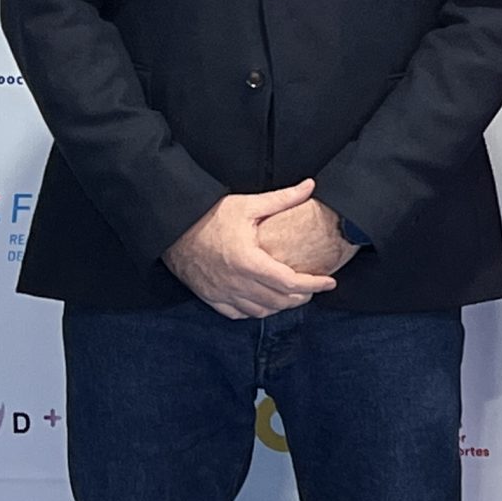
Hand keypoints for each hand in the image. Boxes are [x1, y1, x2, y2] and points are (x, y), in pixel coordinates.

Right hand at [163, 181, 337, 319]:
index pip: (290, 282)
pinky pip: (239, 314)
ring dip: (281, 306)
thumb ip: (282, 199)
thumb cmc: (208, 216)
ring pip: (261, 311)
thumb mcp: (246, 205)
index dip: (314, 284)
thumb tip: (310, 186)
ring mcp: (222, 293)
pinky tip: (265, 301)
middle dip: (302, 296)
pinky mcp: (211, 298)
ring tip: (293, 294)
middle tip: (314, 287)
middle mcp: (236, 283)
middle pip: (279, 301)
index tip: (330, 282)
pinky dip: (257, 310)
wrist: (171, 228)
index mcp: (248, 261)